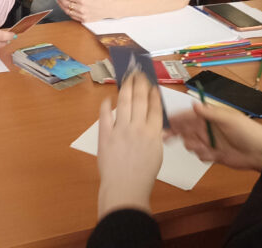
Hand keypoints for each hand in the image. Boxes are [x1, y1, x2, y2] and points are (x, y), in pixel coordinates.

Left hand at [55, 0, 116, 21]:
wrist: (112, 8)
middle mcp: (81, 8)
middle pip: (65, 3)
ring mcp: (83, 15)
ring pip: (68, 11)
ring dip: (61, 5)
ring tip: (58, 0)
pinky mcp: (85, 20)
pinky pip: (73, 16)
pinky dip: (67, 12)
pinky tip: (66, 8)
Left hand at [97, 71, 163, 217]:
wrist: (125, 188)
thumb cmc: (143, 175)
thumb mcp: (156, 154)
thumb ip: (155, 136)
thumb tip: (153, 122)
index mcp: (153, 134)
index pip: (155, 107)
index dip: (153, 94)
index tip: (151, 84)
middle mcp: (138, 128)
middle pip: (140, 99)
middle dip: (140, 84)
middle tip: (139, 73)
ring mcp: (121, 130)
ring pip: (124, 102)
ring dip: (126, 87)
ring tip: (127, 77)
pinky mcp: (106, 134)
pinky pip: (105, 115)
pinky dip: (106, 104)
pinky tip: (108, 97)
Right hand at [168, 101, 261, 170]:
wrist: (261, 153)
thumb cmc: (247, 131)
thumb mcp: (228, 119)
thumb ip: (209, 113)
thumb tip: (194, 103)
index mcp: (209, 117)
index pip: (188, 115)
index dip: (176, 118)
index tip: (166, 123)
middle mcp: (207, 128)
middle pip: (185, 130)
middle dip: (178, 134)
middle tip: (168, 138)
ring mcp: (210, 142)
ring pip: (191, 143)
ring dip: (193, 146)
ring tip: (203, 147)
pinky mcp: (214, 155)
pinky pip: (201, 155)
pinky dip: (203, 156)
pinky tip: (212, 155)